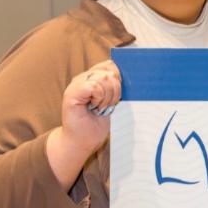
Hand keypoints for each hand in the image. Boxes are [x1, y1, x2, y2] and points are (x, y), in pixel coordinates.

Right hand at [46, 61, 121, 188]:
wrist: (81, 141)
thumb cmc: (96, 124)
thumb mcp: (112, 102)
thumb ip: (117, 88)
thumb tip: (135, 78)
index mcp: (92, 78)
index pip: (110, 65)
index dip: (120, 77)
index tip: (120, 95)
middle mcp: (83, 78)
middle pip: (109, 71)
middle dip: (116, 89)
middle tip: (109, 105)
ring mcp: (76, 84)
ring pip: (104, 78)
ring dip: (108, 96)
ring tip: (101, 107)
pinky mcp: (71, 93)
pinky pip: (94, 86)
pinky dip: (100, 98)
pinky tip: (95, 107)